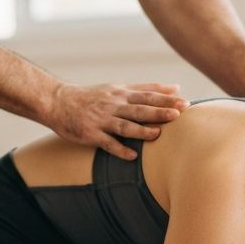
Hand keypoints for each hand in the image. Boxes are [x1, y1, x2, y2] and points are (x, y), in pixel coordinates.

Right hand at [48, 82, 188, 159]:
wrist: (59, 102)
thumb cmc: (94, 96)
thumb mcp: (119, 88)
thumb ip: (146, 89)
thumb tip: (175, 88)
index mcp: (122, 94)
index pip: (148, 95)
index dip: (166, 99)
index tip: (185, 102)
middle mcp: (114, 105)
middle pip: (139, 108)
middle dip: (159, 111)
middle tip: (178, 114)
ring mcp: (102, 119)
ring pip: (124, 125)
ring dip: (141, 130)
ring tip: (157, 134)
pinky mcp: (91, 133)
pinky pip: (107, 142)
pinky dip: (119, 149)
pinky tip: (132, 155)